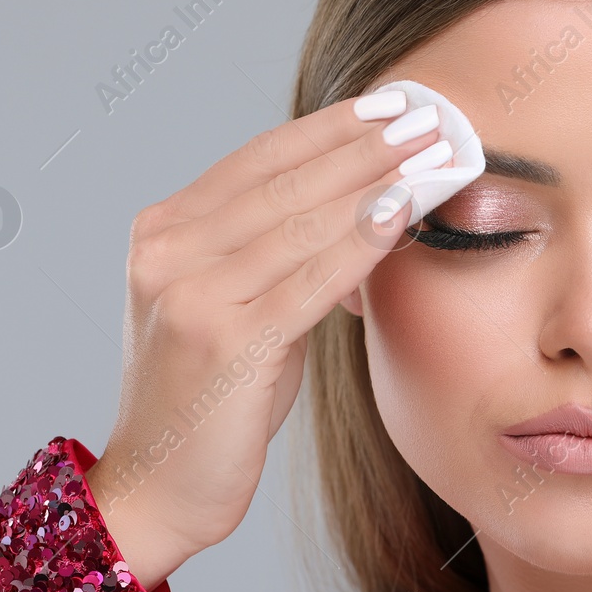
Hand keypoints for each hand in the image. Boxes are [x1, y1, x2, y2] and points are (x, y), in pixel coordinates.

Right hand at [87, 91, 447, 591]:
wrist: (159, 488)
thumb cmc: (210, 402)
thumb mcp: (234, 310)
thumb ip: (275, 256)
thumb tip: (362, 207)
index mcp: (163, 233)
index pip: (259, 160)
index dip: (330, 127)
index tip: (390, 104)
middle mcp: (167, 253)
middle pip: (285, 180)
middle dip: (366, 144)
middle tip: (430, 116)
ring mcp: (190, 294)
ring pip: (301, 221)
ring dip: (375, 181)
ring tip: (431, 153)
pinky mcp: (224, 341)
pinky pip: (310, 279)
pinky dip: (361, 241)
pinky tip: (402, 213)